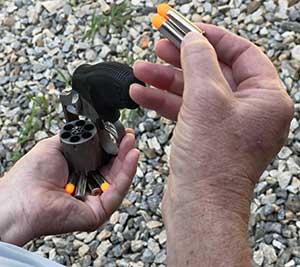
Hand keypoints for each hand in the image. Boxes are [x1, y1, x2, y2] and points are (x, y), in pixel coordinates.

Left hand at [0, 133, 138, 245]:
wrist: (21, 198)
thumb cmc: (31, 176)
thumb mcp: (56, 145)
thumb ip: (77, 137)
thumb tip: (95, 129)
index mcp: (80, 172)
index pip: (104, 158)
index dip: (113, 145)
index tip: (121, 133)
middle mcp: (89, 186)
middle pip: (114, 168)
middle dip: (123, 150)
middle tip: (129, 136)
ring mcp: (95, 199)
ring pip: (119, 179)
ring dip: (127, 160)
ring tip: (131, 143)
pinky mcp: (99, 212)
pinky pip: (117, 192)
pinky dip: (126, 174)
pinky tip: (131, 157)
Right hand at [130, 24, 292, 265]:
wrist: (199, 207)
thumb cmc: (211, 159)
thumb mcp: (206, 99)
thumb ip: (200, 61)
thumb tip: (193, 38)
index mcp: (266, 99)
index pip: (242, 53)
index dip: (213, 38)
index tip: (187, 29)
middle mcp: (250, 111)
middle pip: (214, 72)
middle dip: (182, 60)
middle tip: (157, 47)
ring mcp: (227, 125)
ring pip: (196, 92)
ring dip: (166, 81)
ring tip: (139, 71)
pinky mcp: (207, 137)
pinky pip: (187, 111)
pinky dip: (165, 101)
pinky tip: (140, 94)